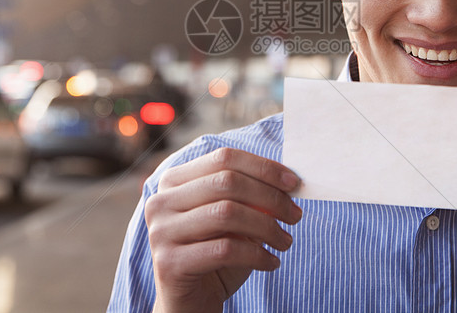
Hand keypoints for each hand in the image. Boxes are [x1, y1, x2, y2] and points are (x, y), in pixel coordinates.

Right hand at [145, 147, 302, 312]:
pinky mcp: (170, 263)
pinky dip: (257, 255)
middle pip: (227, 182)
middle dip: (270, 197)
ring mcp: (161, 232)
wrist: (191, 302)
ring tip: (285, 241)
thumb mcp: (234, 220)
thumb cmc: (216, 254)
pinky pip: (225, 250)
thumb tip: (288, 181)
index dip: (263, 167)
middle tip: (295, 215)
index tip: (293, 183)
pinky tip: (271, 262)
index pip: (223, 158)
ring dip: (267, 227)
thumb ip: (250, 196)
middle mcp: (161, 201)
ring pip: (227, 213)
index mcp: (174, 181)